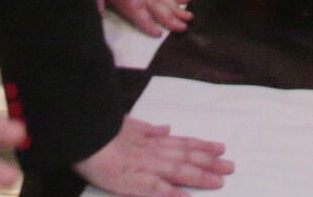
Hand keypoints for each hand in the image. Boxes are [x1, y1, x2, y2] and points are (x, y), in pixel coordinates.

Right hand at [74, 117, 233, 195]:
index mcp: (149, 140)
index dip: (201, 145)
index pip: (181, 142)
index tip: (220, 147)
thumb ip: (147, 128)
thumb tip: (166, 127)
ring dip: (200, 175)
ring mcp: (143, 166)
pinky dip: (172, 194)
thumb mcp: (126, 123)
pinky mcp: (131, 181)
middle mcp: (151, 152)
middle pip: (186, 156)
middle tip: (231, 166)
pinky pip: (156, 188)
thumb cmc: (98, 130)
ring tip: (219, 181)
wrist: (81, 132)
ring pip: (178, 170)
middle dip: (209, 162)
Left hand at [95, 0, 191, 37]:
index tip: (160, 35)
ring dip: (180, 9)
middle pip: (161, 12)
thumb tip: (96, 15)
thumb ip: (97, 0)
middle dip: (173, 21)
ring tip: (190, 17)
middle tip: (185, 28)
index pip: (143, 19)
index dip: (151, 28)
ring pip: (169, 0)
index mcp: (130, 2)